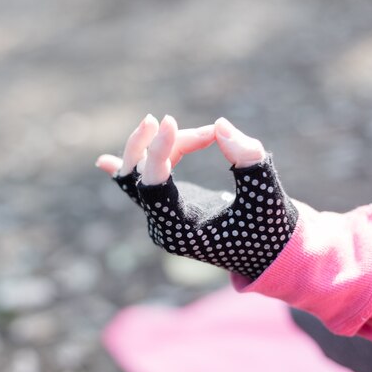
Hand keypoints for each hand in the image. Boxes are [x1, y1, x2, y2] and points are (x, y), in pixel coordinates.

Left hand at [96, 115, 296, 279]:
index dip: (157, 150)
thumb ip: (249, 161)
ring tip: (173, 124)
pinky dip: (125, 168)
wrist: (268, 252)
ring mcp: (161, 217)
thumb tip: (221, 125)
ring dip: (157, 146)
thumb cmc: (269, 230)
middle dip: (154, 144)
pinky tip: (102, 161)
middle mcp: (162, 226)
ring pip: (138, 175)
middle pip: (137, 177)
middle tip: (165, 119)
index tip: (168, 120)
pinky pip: (137, 186)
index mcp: (180, 232)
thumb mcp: (267, 196)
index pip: (153, 185)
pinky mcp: (166, 207)